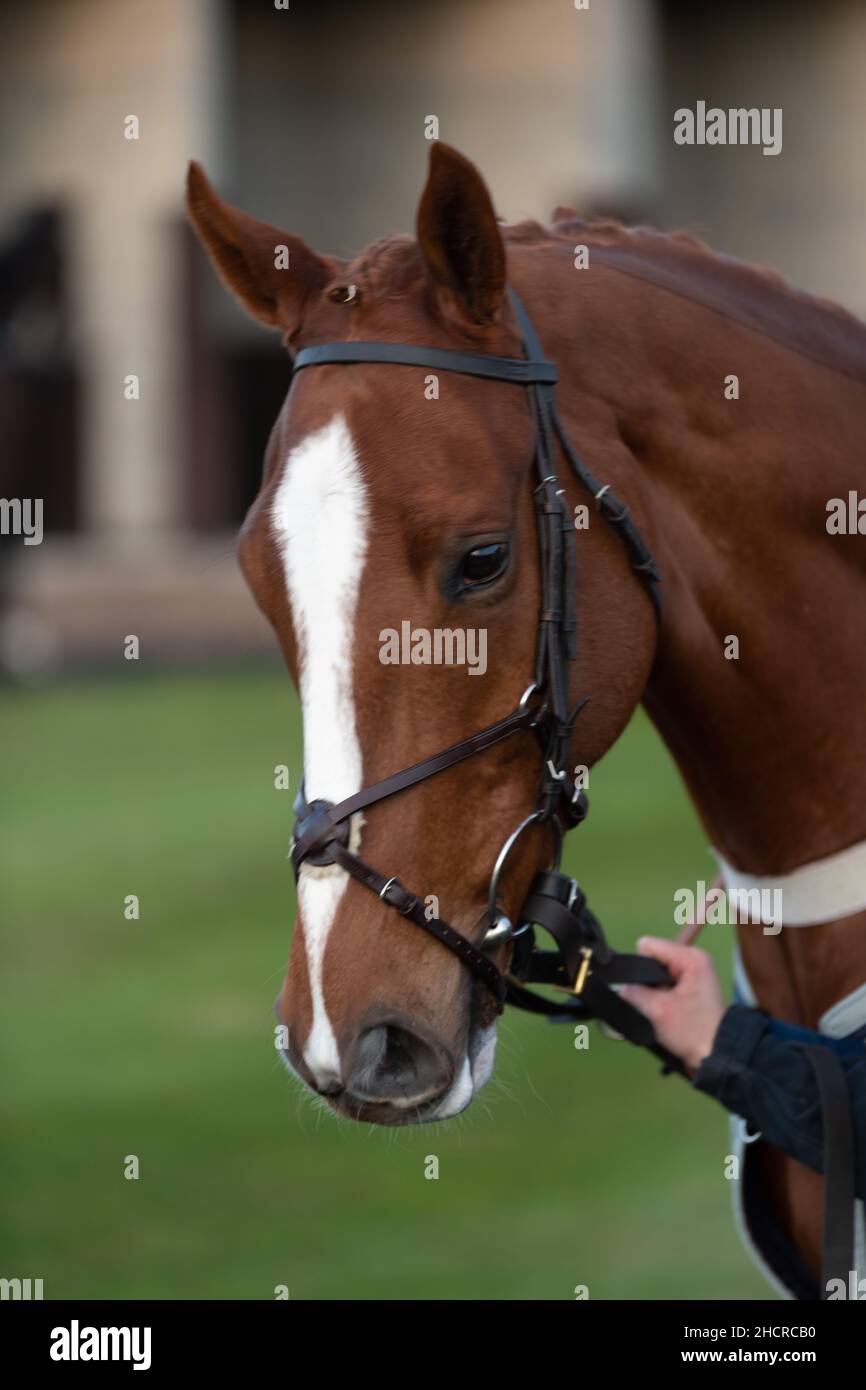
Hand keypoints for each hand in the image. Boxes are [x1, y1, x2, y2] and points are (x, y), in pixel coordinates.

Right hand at [620, 937, 725, 1073]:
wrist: (716, 1055)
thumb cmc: (692, 1031)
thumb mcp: (657, 1011)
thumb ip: (633, 993)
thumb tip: (619, 988)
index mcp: (691, 957)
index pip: (648, 946)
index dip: (639, 968)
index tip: (646, 991)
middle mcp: (694, 959)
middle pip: (652, 960)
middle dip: (646, 981)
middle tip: (654, 1003)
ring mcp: (694, 972)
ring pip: (656, 973)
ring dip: (653, 991)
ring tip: (660, 1009)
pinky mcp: (691, 985)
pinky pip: (665, 982)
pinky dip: (660, 995)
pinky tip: (665, 1010)